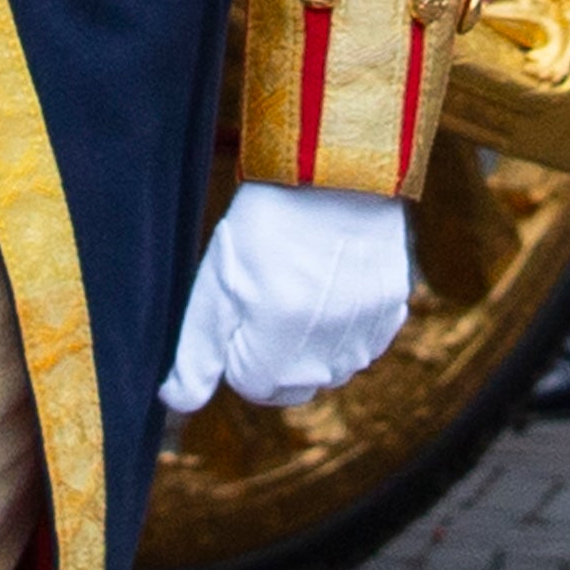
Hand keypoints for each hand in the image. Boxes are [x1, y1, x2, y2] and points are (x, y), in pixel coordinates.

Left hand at [161, 184, 412, 412]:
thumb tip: (177, 404)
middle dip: (275, 355)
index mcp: (278, 342)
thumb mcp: (216, 280)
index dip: (238, 346)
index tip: (243, 301)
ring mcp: (365, 328)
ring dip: (313, 347)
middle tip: (271, 292)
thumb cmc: (264, 222)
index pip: (252, 386)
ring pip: (331, 371)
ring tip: (304, 286)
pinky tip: (336, 286)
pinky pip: (365, 345)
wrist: (331, 166)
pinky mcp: (392, 306)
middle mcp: (328, 348)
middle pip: (293, 386)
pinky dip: (348, 329)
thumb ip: (196, 353)